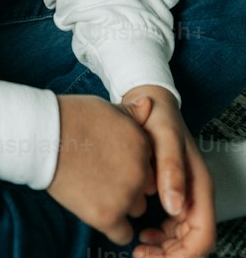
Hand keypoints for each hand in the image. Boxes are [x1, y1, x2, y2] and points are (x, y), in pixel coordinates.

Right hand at [46, 93, 157, 247]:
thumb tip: (150, 104)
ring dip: (121, 203)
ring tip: (96, 189)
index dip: (132, 164)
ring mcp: (126, 195)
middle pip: (145, 188)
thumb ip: (132, 112)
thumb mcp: (106, 108)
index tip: (113, 161)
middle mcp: (140, 171)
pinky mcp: (108, 216)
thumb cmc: (71, 117)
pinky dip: (113, 227)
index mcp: (142, 144)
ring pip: (136, 209)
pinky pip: (123, 233)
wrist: (42, 135)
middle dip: (129, 184)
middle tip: (103, 174)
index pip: (149, 164)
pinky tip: (97, 211)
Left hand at [121, 87, 215, 257]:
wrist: (148, 100)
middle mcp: (196, 194)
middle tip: (141, 256)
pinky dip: (160, 236)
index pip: (202, 235)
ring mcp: (186, 195)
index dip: (183, 254)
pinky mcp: (173, 193)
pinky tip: (141, 232)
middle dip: (171, 256)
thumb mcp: (164, 137)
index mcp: (200, 185)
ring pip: (183, 237)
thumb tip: (174, 207)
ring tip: (139, 248)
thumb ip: (171, 169)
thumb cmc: (158, 116)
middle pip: (193, 241)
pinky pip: (173, 225)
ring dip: (165, 249)